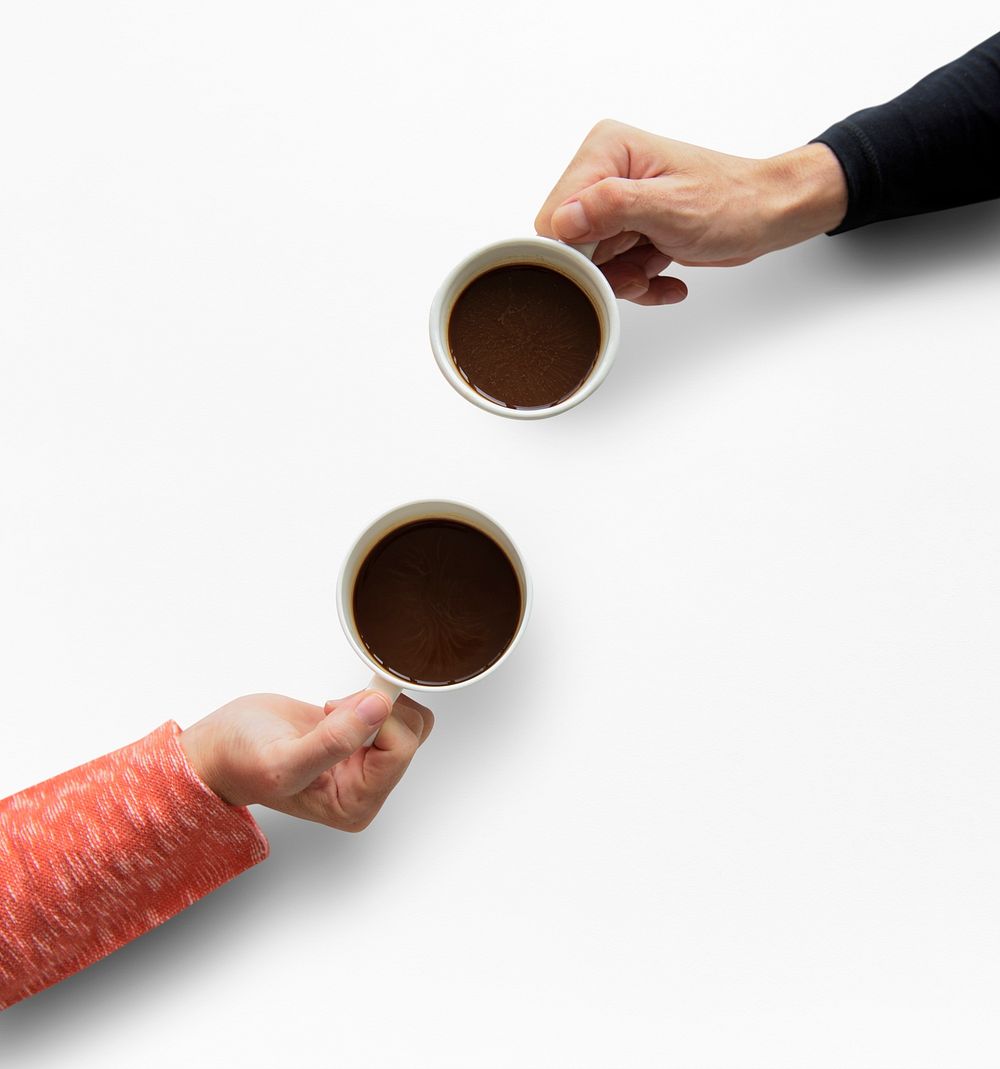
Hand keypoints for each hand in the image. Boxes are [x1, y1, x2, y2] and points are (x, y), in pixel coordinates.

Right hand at [179, 691, 432, 830]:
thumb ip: (333, 740)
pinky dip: (371, 697)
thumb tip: (378, 708)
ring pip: (408, 720)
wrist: (221, 747)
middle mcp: (367, 788)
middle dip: (373, 710)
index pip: (399, 751)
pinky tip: (338, 707)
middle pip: (409, 734)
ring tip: (331, 711)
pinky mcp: (364, 738)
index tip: (335, 709)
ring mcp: (367, 763)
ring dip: (372, 703)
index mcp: (355, 804)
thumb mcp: (282, 760)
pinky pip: (394, 712)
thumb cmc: (240, 763)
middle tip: (330, 710)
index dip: (375, 720)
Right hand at [535, 119, 847, 303]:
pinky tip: (666, 278)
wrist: (768, 214)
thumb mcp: (671, 207)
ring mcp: (614, 202)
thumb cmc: (733, 202)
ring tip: (659, 268)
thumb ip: (612, 209)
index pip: (555, 215)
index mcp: (606, 151)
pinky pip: (613, 269)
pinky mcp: (626, 227)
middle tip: (642, 270)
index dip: (577, 252)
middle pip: (571, 243)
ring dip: (626, 279)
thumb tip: (563, 220)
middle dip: (606, 270)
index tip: (608, 267)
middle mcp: (603, 172)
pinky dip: (639, 283)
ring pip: (592, 263)